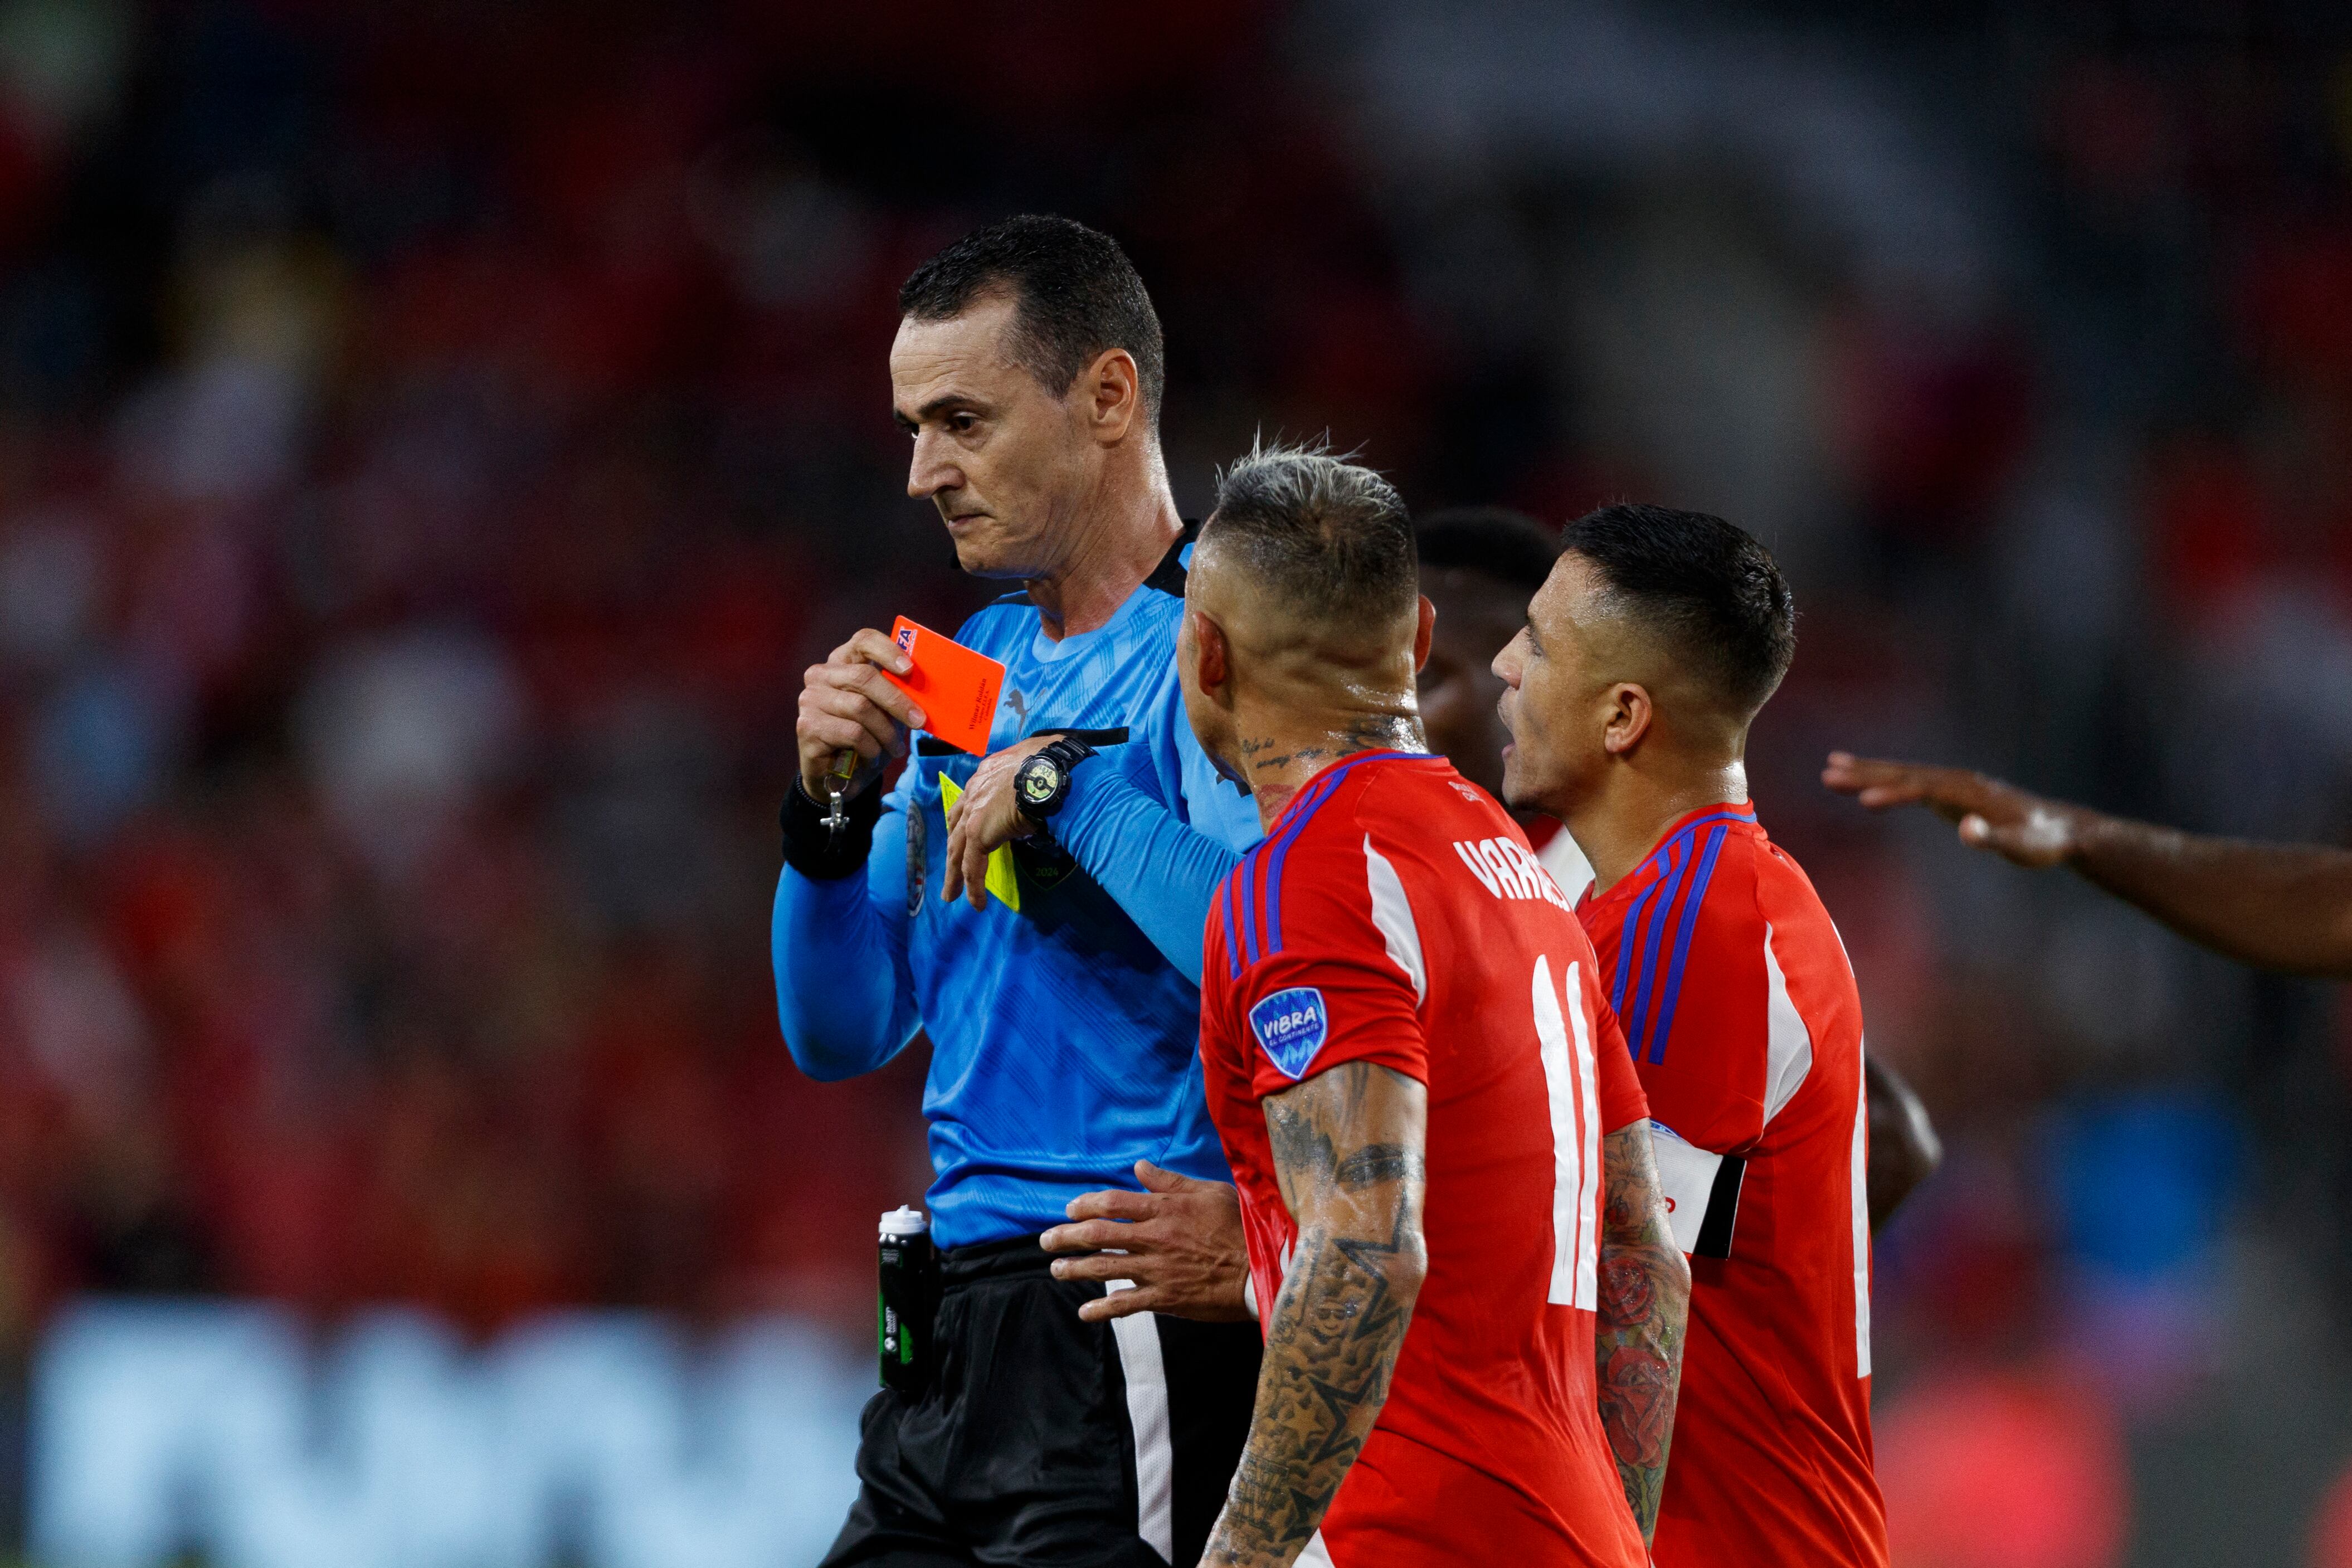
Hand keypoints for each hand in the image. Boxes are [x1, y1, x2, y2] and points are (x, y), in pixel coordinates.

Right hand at [796, 630, 927, 801]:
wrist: (839, 775)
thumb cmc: (867, 736)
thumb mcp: (886, 711)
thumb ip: (897, 692)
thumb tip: (924, 687)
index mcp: (842, 661)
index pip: (863, 641)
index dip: (887, 651)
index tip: (909, 669)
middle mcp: (820, 675)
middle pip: (864, 677)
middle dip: (897, 700)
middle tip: (918, 720)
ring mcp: (810, 699)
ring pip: (860, 708)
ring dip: (885, 732)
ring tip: (894, 748)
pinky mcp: (807, 726)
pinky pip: (852, 733)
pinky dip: (870, 747)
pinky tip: (872, 755)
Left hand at [941, 734, 1056, 908]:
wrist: (1049, 771)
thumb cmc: (1052, 763)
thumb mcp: (1036, 762)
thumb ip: (1029, 773)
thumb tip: (1041, 784)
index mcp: (987, 774)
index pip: (970, 800)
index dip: (966, 818)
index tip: (965, 833)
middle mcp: (974, 791)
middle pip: (956, 826)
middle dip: (953, 849)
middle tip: (949, 869)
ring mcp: (974, 813)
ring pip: (958, 850)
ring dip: (954, 875)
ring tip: (951, 895)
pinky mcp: (978, 833)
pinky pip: (972, 867)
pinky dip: (974, 887)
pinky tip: (977, 904)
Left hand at [1040, 1160, 1251, 1323]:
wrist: (1260, 1269)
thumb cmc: (1239, 1227)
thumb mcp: (1209, 1192)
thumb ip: (1171, 1181)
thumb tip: (1140, 1167)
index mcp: (1164, 1209)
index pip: (1113, 1203)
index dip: (1085, 1205)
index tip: (1069, 1209)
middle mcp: (1154, 1238)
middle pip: (1098, 1234)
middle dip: (1067, 1237)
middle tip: (1046, 1241)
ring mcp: (1156, 1270)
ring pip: (1105, 1268)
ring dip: (1075, 1269)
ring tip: (1056, 1270)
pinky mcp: (1164, 1298)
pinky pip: (1125, 1304)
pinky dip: (1102, 1309)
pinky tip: (1085, 1312)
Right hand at [1822, 752, 2082, 868]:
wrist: (2063, 830)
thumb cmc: (2043, 843)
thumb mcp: (2023, 847)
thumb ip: (1994, 839)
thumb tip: (1966, 829)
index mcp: (1969, 792)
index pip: (1923, 789)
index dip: (1894, 794)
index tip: (1863, 801)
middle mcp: (1957, 781)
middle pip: (1904, 773)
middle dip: (1866, 773)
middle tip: (1827, 772)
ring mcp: (1953, 784)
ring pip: (1903, 773)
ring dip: (1868, 770)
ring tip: (1832, 765)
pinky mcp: (1951, 792)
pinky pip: (1910, 782)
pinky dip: (1886, 779)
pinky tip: (1868, 783)